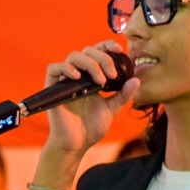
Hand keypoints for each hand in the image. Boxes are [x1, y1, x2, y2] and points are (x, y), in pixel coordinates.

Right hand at [44, 40, 139, 154]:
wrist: (77, 144)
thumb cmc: (91, 127)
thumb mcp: (112, 109)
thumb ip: (123, 95)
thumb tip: (137, 80)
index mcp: (91, 76)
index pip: (97, 52)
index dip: (107, 46)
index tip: (120, 49)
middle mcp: (78, 75)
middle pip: (87, 51)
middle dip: (103, 58)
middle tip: (113, 74)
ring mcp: (65, 80)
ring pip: (74, 56)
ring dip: (90, 64)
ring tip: (101, 81)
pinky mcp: (52, 87)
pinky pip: (54, 68)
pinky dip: (66, 68)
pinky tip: (78, 77)